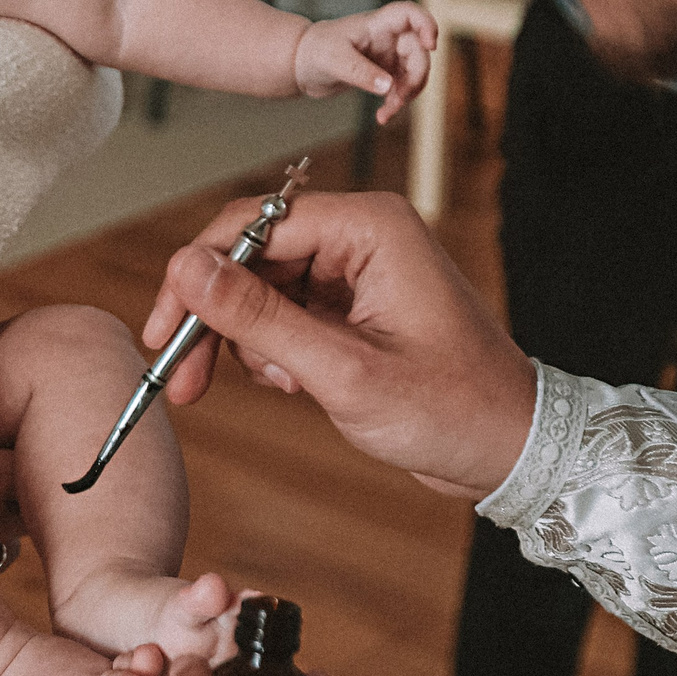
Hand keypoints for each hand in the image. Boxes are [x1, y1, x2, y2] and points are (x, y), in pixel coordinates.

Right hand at [142, 192, 534, 499]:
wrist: (510, 450)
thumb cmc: (452, 409)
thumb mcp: (343, 370)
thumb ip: (259, 318)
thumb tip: (186, 269)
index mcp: (370, 227)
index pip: (252, 225)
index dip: (197, 276)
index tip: (166, 332)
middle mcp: (362, 235)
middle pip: (250, 255)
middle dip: (216, 317)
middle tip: (184, 377)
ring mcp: (357, 269)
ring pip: (261, 287)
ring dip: (248, 341)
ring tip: (279, 387)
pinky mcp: (353, 302)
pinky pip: (285, 311)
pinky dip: (274, 351)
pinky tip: (297, 385)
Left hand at [293, 2, 437, 123]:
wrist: (302, 65)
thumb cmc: (314, 51)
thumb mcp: (334, 61)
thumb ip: (361, 73)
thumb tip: (389, 87)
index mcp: (376, 25)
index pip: (409, 14)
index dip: (426, 24)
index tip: (431, 46)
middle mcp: (388, 38)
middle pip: (418, 51)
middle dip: (416, 77)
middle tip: (400, 99)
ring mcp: (389, 55)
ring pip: (415, 72)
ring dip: (408, 94)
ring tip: (388, 112)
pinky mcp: (385, 73)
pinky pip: (402, 87)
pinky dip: (397, 102)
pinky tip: (383, 115)